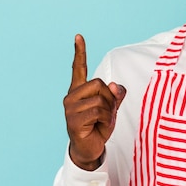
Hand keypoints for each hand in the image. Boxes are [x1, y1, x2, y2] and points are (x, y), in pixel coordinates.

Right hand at [63, 34, 125, 170]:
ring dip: (109, 112)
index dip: (80, 52)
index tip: (79, 36)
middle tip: (106, 113)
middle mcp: (71, 97)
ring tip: (102, 122)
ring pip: (101, 99)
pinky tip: (99, 127)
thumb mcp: (111, 108)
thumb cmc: (98, 126)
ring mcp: (70, 109)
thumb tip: (114, 85)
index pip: (78, 68)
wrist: (90, 149)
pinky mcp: (73, 120)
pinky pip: (99, 112)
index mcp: (79, 91)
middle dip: (110, 98)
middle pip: (100, 83)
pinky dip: (105, 120)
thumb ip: (115, 95)